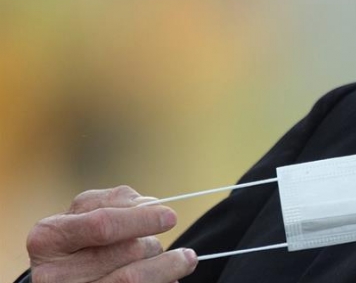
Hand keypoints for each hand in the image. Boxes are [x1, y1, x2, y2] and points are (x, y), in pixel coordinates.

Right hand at [26, 185, 197, 282]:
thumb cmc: (75, 242)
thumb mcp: (81, 216)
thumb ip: (113, 202)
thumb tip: (151, 204)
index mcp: (49, 237)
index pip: (104, 224)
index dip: (142, 219)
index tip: (171, 217)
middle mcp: (54, 273)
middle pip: (126, 251)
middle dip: (151, 244)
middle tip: (159, 245)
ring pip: (134, 277)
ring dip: (166, 266)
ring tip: (183, 260)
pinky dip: (160, 282)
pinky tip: (169, 279)